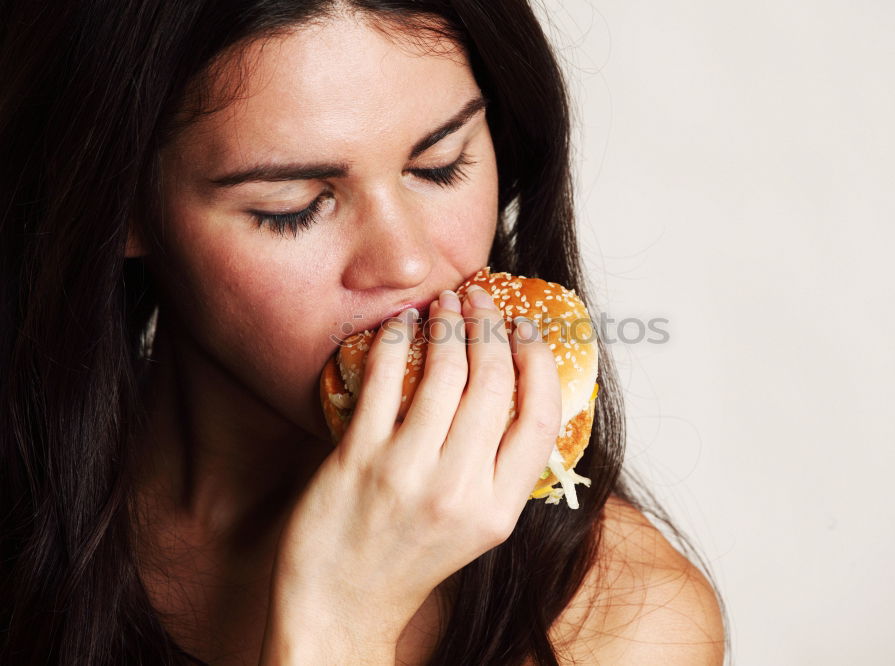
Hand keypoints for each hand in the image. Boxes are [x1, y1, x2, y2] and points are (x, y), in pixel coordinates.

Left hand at [260, 286, 561, 662]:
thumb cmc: (408, 560)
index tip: (529, 329)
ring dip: (449, 322)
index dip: (540, 362)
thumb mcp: (475, 528)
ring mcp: (407, 471)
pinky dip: (399, 340)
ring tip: (448, 301)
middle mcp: (459, 490)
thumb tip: (514, 387)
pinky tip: (404, 323)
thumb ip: (498, 467)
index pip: (541, 418)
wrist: (340, 604)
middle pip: (493, 384)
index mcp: (498, 510)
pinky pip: (386, 380)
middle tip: (482, 298)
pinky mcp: (358, 457)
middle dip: (491, 326)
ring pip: (445, 373)